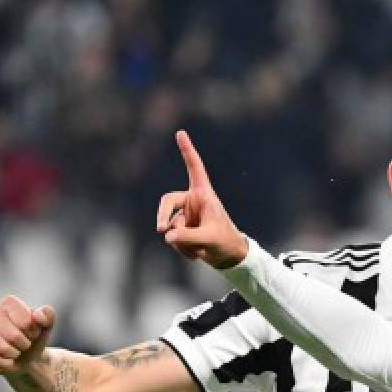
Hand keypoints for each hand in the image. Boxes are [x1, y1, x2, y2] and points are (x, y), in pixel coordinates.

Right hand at [0, 296, 55, 375]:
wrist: (26, 358)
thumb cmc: (34, 338)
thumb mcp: (46, 327)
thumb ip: (48, 316)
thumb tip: (37, 316)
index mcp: (8, 303)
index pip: (22, 317)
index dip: (31, 329)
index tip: (33, 332)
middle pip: (11, 334)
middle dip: (23, 344)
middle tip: (25, 344)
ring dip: (13, 353)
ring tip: (16, 352)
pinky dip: (3, 363)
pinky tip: (8, 361)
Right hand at [156, 130, 249, 268]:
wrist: (229, 258)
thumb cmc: (225, 242)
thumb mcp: (209, 238)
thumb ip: (188, 237)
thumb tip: (167, 236)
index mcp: (203, 195)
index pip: (194, 169)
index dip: (187, 151)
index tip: (181, 133)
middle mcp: (192, 202)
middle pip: (167, 202)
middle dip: (163, 216)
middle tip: (161, 230)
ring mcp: (186, 216)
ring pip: (170, 227)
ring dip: (181, 241)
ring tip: (198, 249)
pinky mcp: (182, 230)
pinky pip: (172, 238)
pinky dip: (182, 249)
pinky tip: (195, 254)